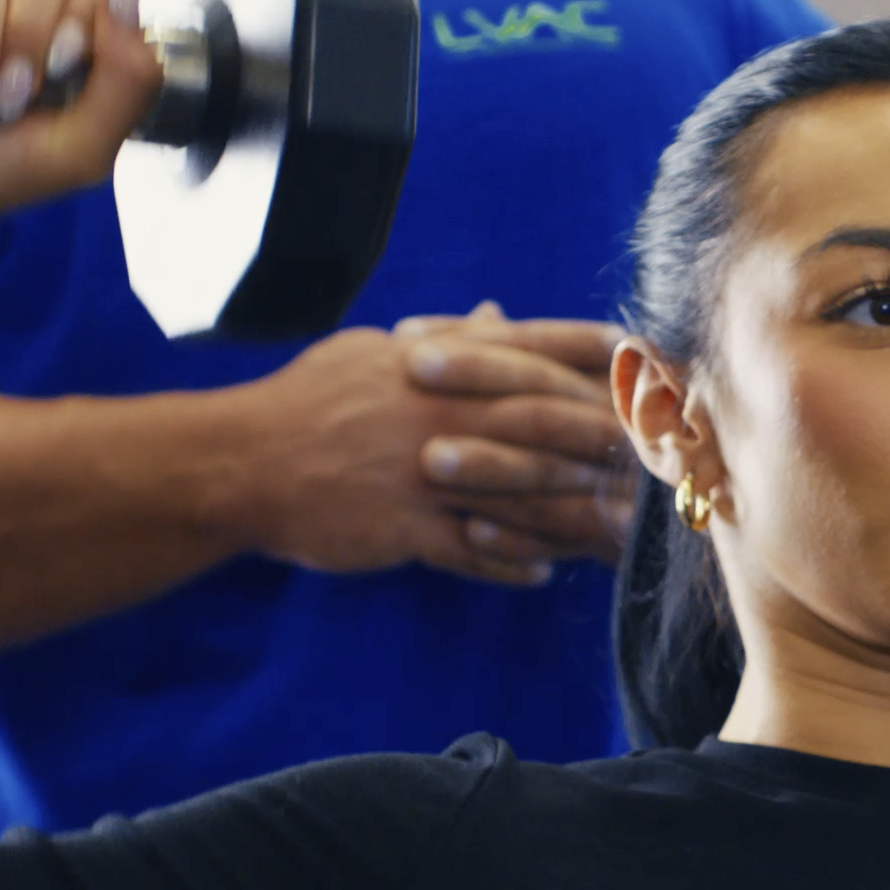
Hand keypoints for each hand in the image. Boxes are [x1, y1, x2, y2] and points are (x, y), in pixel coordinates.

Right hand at [212, 305, 631, 587]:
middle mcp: (440, 413)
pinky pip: (473, 553)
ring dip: (567, 512)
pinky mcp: (406, 528)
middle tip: (649, 454)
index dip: (589, 355)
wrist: (239, 463)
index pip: (530, 349)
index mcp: (435, 364)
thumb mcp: (372, 355)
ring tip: (607, 529)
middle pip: (541, 423)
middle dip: (599, 438)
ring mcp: (426, 474)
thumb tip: (498, 314)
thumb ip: (446, 339)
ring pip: (517, 494)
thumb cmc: (306, 403)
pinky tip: (543, 574)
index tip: (640, 359)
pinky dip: (510, 564)